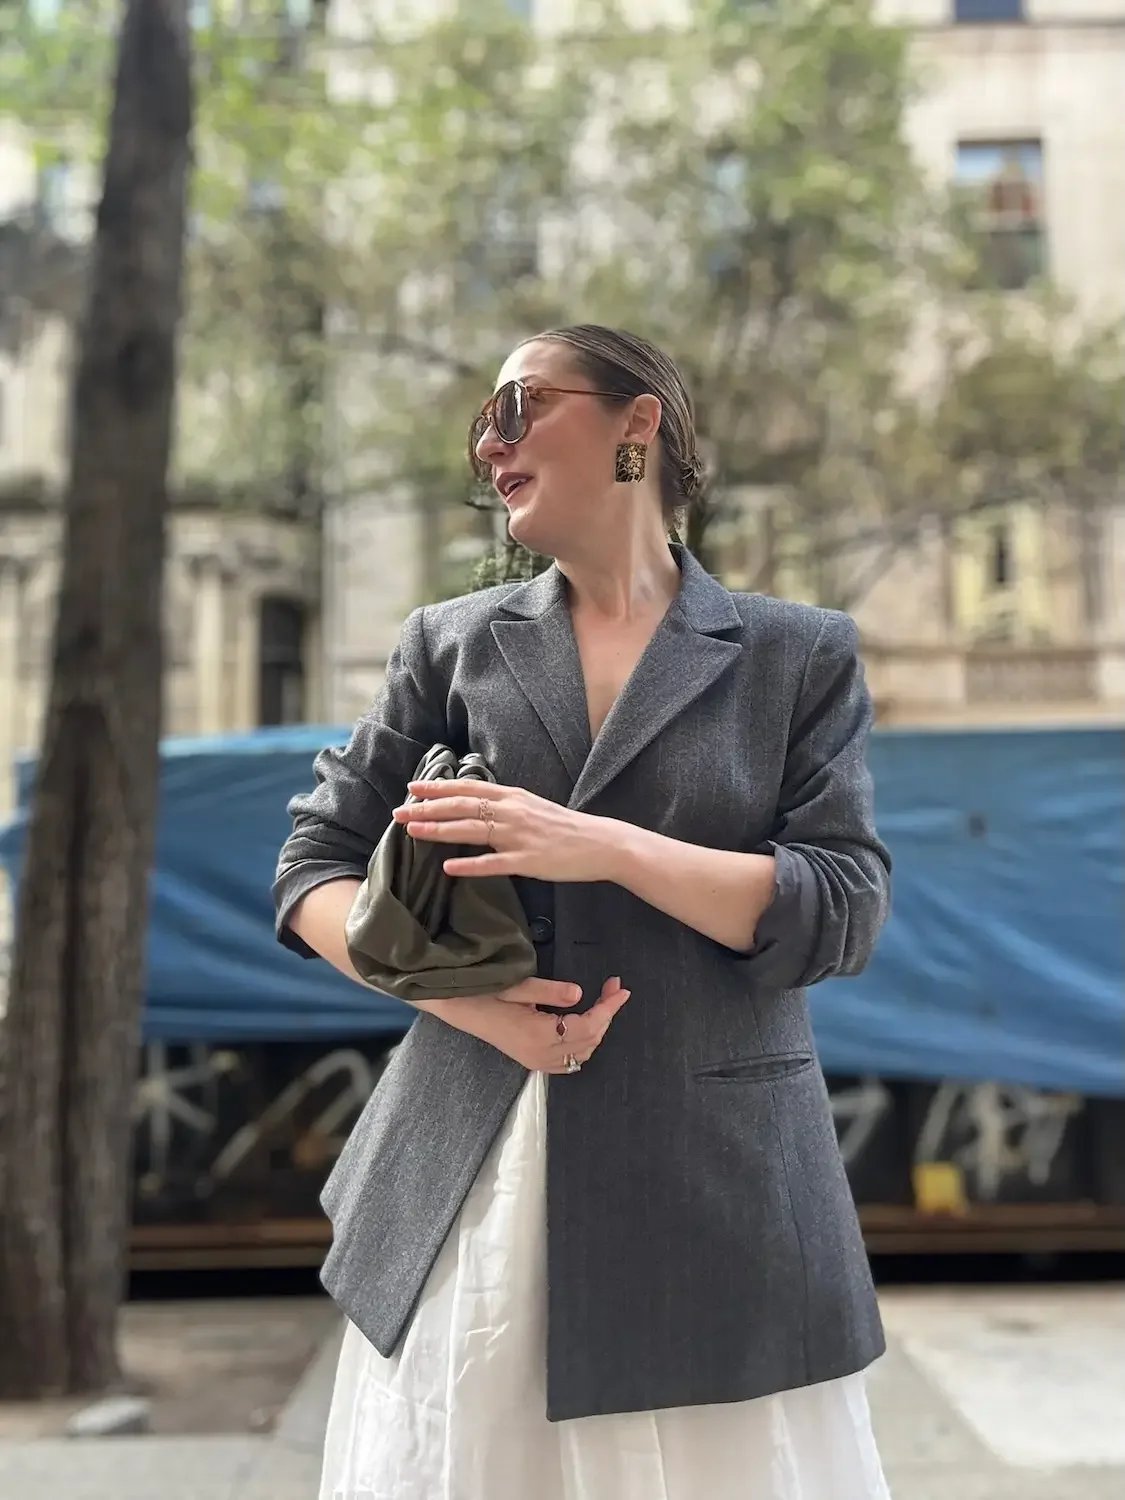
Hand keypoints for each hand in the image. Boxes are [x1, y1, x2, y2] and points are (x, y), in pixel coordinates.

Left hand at [393, 779, 611, 882]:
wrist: (600, 842)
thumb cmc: (564, 827)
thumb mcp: (532, 806)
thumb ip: (504, 805)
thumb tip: (475, 804)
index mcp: (513, 797)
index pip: (468, 788)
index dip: (438, 788)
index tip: (413, 787)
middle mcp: (512, 812)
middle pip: (462, 806)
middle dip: (428, 809)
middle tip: (400, 811)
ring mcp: (519, 836)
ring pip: (472, 830)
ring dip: (440, 830)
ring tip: (414, 832)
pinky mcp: (528, 861)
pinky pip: (494, 864)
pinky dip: (470, 865)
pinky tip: (449, 868)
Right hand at [415, 976, 629, 1073]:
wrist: (460, 1009)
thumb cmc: (485, 993)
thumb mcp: (518, 986)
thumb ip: (550, 991)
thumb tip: (580, 994)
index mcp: (538, 1036)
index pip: (587, 1026)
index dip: (608, 1008)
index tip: (621, 990)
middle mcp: (541, 1054)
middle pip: (589, 1040)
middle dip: (606, 1014)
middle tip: (614, 988)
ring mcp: (537, 1061)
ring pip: (583, 1052)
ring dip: (598, 1028)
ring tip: (605, 1002)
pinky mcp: (533, 1061)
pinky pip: (570, 1060)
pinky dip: (585, 1042)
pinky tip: (587, 1024)